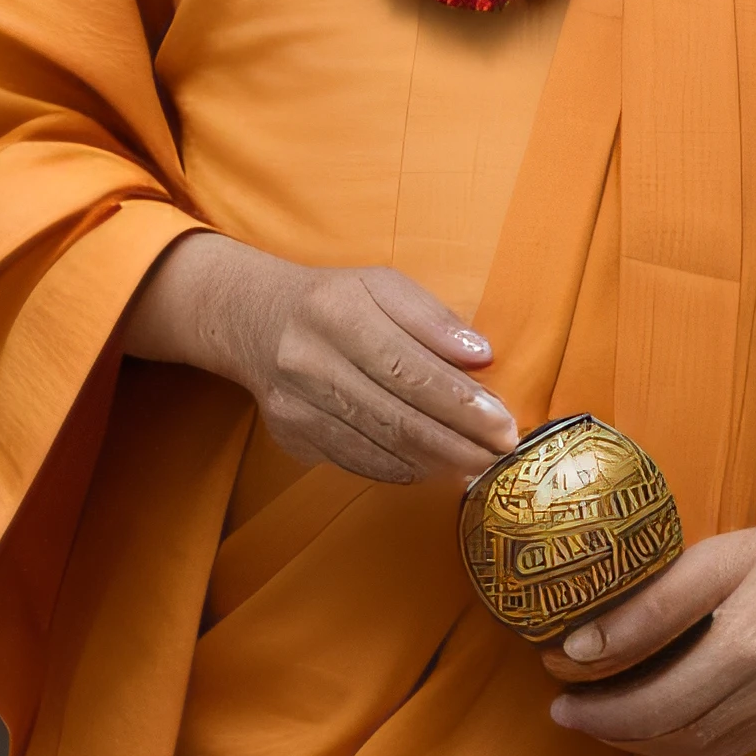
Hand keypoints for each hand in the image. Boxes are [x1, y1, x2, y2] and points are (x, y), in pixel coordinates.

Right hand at [121, 231, 518, 484]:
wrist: (252, 319)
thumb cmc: (335, 301)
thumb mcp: (382, 285)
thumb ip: (433, 318)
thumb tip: (481, 356)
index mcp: (337, 314)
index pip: (410, 370)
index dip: (461, 405)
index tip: (504, 425)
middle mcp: (311, 362)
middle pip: (397, 418)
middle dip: (458, 444)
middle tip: (500, 457)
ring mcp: (297, 405)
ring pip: (379, 448)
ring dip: (436, 464)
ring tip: (477, 465)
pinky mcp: (292, 436)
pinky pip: (357, 462)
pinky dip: (401, 470)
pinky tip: (433, 467)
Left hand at [547, 480, 755, 755]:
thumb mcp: (711, 559)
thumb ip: (649, 606)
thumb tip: (579, 648)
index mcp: (750, 643)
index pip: (661, 700)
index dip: (604, 710)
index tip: (559, 699)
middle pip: (676, 733)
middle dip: (612, 729)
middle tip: (567, 713)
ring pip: (697, 751)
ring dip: (640, 743)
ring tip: (599, 720)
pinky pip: (721, 750)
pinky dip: (675, 745)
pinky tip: (649, 725)